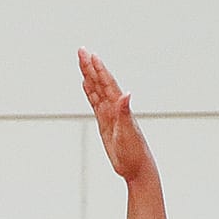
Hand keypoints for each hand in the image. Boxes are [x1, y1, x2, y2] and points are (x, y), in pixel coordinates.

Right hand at [78, 48, 154, 180]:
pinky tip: (86, 85)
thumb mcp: (128, 133)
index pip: (107, 83)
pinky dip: (90, 92)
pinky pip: (95, 103)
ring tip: (82, 62)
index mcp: (119, 108)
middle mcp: (115, 107)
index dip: (99, 69)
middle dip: (90, 66)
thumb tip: (126, 94)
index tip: (90, 55)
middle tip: (81, 50)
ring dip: (89, 76)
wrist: (137, 168)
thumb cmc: (134, 153)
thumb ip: (125, 113)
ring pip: (97, 90)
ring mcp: (109, 115)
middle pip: (100, 82)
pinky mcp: (105, 123)